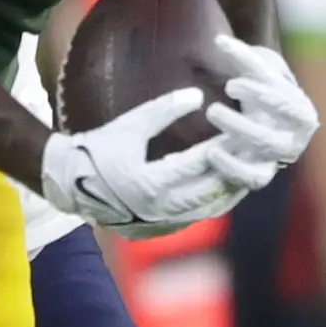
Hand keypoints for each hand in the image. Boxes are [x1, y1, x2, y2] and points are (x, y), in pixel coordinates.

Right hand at [41, 89, 248, 234]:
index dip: (222, 145)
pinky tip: (225, 188)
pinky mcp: (157, 231)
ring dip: (228, 191)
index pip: (197, 162)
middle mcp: (156, 208)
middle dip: (234, 170)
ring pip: (206, 209)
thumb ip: (164, 110)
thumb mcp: (131, 124)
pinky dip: (211, 203)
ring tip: (247, 171)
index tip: (241, 130)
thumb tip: (198, 95)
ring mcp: (158, 223)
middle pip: (209, 191)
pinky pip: (194, 218)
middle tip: (256, 153)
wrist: (70, 184)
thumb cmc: (100, 148)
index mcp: (149, 182)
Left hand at [205, 37, 318, 170]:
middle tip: (215, 106)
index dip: (260, 95)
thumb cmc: (264, 96)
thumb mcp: (259, 76)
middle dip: (243, 122)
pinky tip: (211, 152)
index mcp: (301, 112)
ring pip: (262, 157)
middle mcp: (295, 139)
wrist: (264, 129)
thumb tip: (219, 40)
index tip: (230, 84)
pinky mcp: (261, 176)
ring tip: (212, 116)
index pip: (286, 104)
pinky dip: (231, 167)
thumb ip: (243, 58)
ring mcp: (278, 160)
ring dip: (237, 136)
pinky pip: (251, 178)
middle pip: (274, 135)